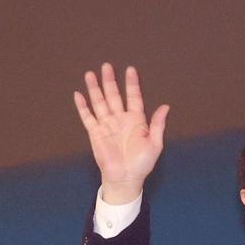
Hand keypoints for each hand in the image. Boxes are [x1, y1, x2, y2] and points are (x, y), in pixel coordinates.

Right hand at [73, 64, 168, 203]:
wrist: (125, 178)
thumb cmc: (142, 164)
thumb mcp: (155, 144)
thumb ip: (158, 125)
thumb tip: (165, 107)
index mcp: (136, 120)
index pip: (133, 97)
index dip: (132, 84)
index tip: (130, 70)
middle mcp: (120, 119)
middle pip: (114, 95)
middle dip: (110, 81)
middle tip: (106, 66)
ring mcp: (107, 125)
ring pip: (99, 102)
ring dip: (95, 89)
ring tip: (90, 74)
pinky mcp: (95, 133)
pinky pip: (88, 117)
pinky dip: (83, 106)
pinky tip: (78, 94)